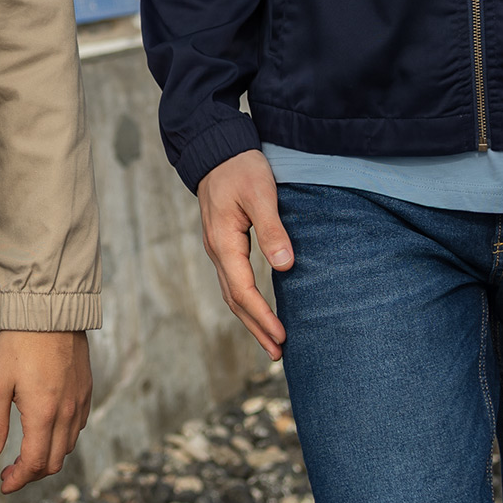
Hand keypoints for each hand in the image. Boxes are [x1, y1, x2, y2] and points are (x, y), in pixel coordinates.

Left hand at [0, 331, 92, 494]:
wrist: (51, 311)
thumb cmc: (18, 344)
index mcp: (43, 413)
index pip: (35, 463)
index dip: (19, 480)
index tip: (4, 484)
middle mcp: (67, 413)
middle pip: (54, 462)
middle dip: (32, 474)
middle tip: (11, 472)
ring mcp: (80, 403)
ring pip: (68, 446)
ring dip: (48, 457)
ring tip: (26, 453)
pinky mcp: (86, 391)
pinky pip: (77, 427)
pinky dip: (61, 438)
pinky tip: (45, 430)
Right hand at [197, 150, 293, 359]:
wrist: (216, 150)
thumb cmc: (240, 168)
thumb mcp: (261, 194)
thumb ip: (272, 230)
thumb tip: (285, 266)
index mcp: (224, 243)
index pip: (243, 291)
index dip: (263, 316)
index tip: (282, 335)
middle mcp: (217, 251)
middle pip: (235, 301)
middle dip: (256, 329)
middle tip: (278, 353)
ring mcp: (218, 249)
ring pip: (232, 294)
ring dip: (250, 320)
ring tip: (270, 341)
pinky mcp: (223, 244)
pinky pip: (233, 282)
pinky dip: (246, 302)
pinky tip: (259, 309)